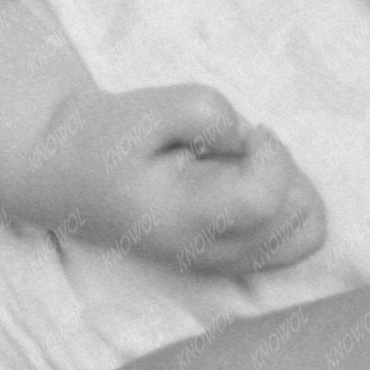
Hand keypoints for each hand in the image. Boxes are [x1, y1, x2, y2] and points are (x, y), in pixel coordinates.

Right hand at [21, 82, 324, 275]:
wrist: (66, 173)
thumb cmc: (105, 138)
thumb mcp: (145, 107)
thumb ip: (205, 112)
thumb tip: (248, 137)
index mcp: (184, 218)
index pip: (264, 200)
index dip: (272, 155)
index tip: (249, 132)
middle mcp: (209, 253)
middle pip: (299, 220)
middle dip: (285, 170)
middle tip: (242, 150)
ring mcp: (221, 263)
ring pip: (303, 237)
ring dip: (289, 189)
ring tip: (241, 168)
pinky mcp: (228, 260)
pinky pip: (290, 243)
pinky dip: (285, 208)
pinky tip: (243, 183)